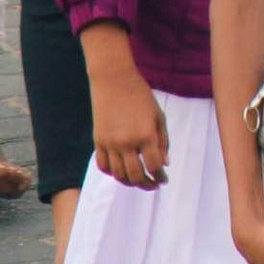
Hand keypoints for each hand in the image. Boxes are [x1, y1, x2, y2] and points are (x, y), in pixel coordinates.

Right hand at [91, 66, 168, 188]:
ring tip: (139, 180)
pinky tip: (121, 171)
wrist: (114, 80)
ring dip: (130, 182)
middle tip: (154, 184)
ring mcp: (110, 143)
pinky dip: (112, 173)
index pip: (154, 166)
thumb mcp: (158, 115)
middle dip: (147, 184)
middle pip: (136, 176)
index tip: (164, 179)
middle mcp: (127, 142)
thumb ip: (163, 140)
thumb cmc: (140, 95)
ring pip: (118, 175)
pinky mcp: (98, 141)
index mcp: (146, 134)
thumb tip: (165, 164)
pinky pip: (103, 166)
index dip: (160, 176)